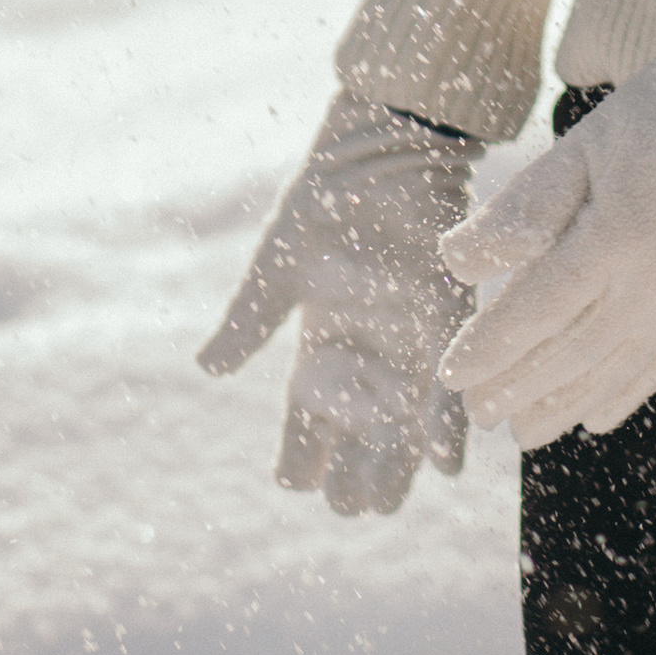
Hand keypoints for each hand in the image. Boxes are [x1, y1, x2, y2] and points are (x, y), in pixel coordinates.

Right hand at [197, 89, 476, 513]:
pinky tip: (447, 464)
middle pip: (358, 433)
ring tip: (387, 504)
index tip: (291, 483)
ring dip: (398, 464)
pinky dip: (447, 424)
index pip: (305, 418)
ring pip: (402, 424)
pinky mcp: (447, 321)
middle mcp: (367, 355)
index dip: (298, 452)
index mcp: (321, 346)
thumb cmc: (325, 201)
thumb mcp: (278, 267)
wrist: (381, 146)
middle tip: (348, 508)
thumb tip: (207, 369)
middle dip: (353, 473)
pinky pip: (448, 384)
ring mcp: (408, 342)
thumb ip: (249, 320)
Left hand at [436, 17, 655, 449]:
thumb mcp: (580, 146)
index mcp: (615, 236)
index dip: (491, 348)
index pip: (537, 310)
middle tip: (476, 414)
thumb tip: (457, 262)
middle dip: (518, 389)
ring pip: (614, 372)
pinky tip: (592, 418)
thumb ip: (522, 209)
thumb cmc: (655, 118)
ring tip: (522, 433)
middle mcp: (654, 282)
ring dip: (563, 407)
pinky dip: (623, 396)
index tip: (452, 375)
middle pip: (572, 354)